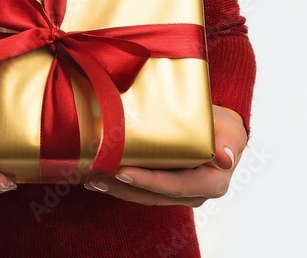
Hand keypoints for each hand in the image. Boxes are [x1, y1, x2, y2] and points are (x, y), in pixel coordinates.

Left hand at [84, 105, 246, 206]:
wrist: (216, 129)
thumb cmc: (222, 127)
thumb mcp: (230, 130)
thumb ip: (228, 141)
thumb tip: (224, 158)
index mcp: (210, 184)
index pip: (174, 186)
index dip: (148, 181)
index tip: (122, 171)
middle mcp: (192, 193)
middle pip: (151, 194)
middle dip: (121, 186)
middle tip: (96, 174)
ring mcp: (175, 192)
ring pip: (141, 194)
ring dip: (114, 187)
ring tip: (91, 176)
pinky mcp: (162, 185)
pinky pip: (138, 188)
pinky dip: (118, 183)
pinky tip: (98, 176)